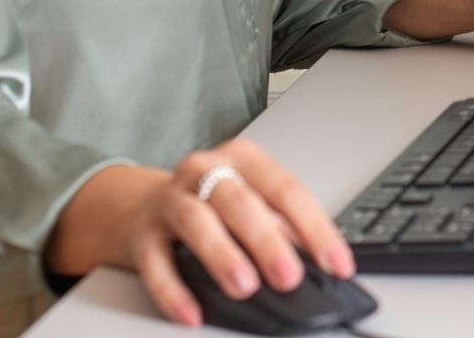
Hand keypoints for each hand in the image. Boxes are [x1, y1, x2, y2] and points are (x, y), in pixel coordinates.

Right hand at [55, 139, 352, 327]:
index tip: (337, 264)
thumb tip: (318, 262)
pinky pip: (154, 261)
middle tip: (290, 276)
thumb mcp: (250, 205)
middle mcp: (204, 171)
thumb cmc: (209, 205)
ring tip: (244, 287)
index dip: (315, 229)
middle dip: (267, 241)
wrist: (136, 205)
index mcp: (243, 160)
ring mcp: (169, 198)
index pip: (286, 190)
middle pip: (240, 201)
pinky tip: (191, 312)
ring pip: (196, 220)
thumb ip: (281, 227)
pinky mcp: (141, 232)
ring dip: (222, 255)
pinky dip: (173, 289)